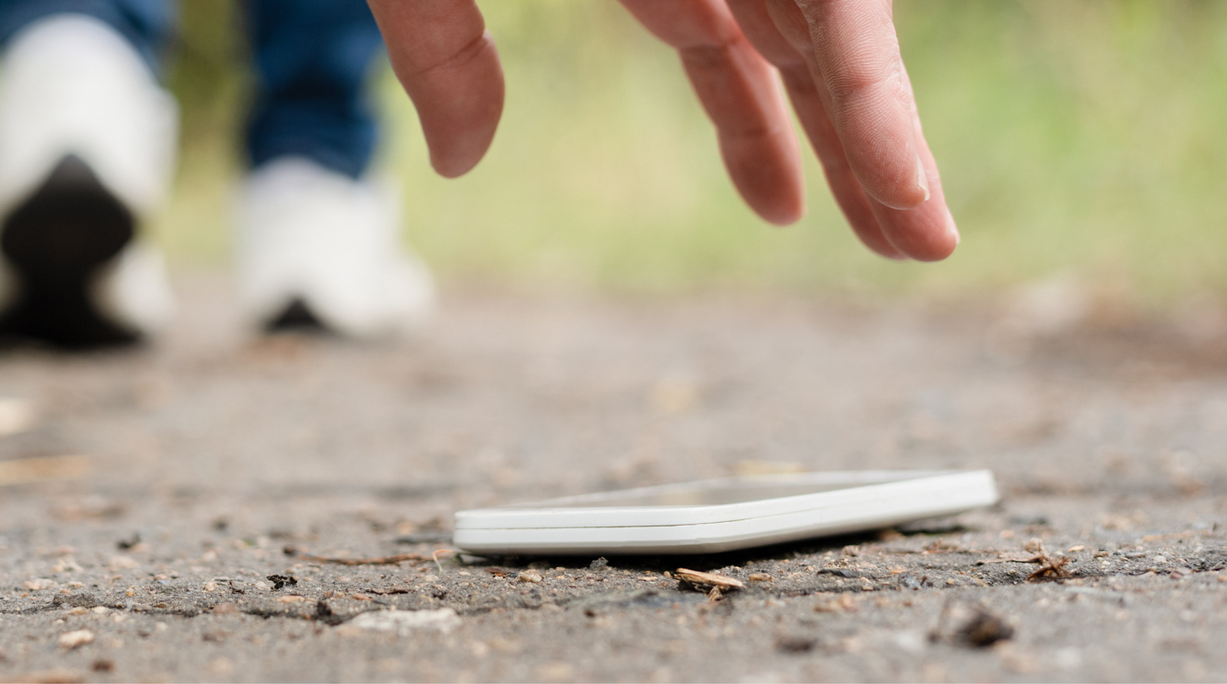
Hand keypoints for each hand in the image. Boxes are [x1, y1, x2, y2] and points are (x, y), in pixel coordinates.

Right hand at [366, 0, 956, 260]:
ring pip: (840, 37)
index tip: (783, 209)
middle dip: (851, 148)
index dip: (755, 129)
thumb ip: (440, 51)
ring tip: (922, 241)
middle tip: (902, 240)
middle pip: (801, 51)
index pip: (717, 45)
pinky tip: (899, 170)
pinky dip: (867, 86)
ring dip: (887, 142)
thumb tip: (459, 165)